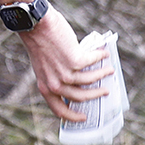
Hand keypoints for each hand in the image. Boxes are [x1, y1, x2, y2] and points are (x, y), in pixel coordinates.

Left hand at [19, 7, 113, 121]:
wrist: (35, 25)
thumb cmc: (39, 42)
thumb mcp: (43, 66)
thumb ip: (56, 75)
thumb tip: (79, 79)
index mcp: (45, 87)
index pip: (59, 110)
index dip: (72, 116)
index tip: (83, 118)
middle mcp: (54, 84)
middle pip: (80, 97)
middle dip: (96, 95)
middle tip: (105, 92)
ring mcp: (65, 73)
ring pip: (90, 82)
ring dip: (103, 75)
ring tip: (110, 71)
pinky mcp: (74, 61)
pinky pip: (93, 62)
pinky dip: (101, 57)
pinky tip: (104, 54)